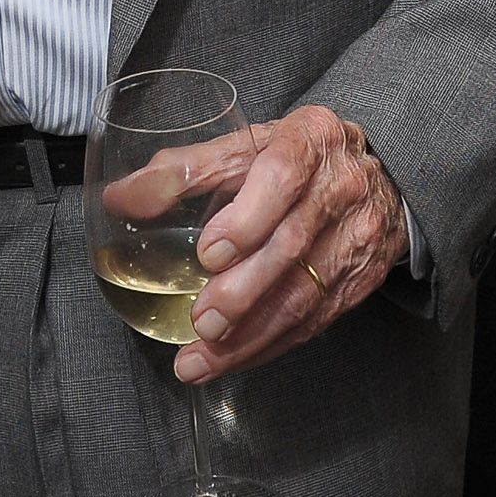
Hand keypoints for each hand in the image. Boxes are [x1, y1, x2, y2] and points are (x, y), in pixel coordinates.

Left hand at [129, 104, 404, 383]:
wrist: (374, 177)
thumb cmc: (295, 158)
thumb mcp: (248, 146)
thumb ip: (186, 169)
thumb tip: (121, 198)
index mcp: (311, 138)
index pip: (281, 175)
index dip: (246, 218)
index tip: (209, 252)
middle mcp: (342, 185)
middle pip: (290, 245)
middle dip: (242, 292)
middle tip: (201, 322)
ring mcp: (358, 236)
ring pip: (304, 294)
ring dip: (249, 334)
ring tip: (202, 358)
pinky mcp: (362, 279)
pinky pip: (315, 320)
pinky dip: (270, 344)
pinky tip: (235, 358)